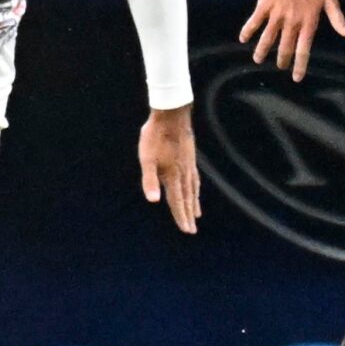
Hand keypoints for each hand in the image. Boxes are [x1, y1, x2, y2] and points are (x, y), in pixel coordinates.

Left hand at [138, 103, 199, 232]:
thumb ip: (150, 180)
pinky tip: (196, 188)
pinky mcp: (190, 158)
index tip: (186, 230)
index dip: (181, 216)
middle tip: (192, 230)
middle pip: (187, 198)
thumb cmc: (155, 136)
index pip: (177, 201)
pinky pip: (195, 179)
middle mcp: (183, 173)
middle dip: (189, 215)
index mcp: (172, 175)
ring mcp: (189, 165)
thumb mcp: (147, 158)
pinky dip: (196, 189)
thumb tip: (154, 200)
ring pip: (193, 189)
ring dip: (195, 203)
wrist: (171, 115)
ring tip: (197, 214)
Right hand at [239, 0, 344, 81]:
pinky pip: (255, 20)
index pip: (304, 49)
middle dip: (282, 60)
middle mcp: (292, 20)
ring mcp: (277, 13)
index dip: (300, 65)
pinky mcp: (265, 3)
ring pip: (267, 37)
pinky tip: (243, 39)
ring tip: (258, 60)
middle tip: (280, 67)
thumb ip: (337, 17)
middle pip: (285, 46)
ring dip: (262, 50)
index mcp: (309, 20)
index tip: (297, 78)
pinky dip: (248, 30)